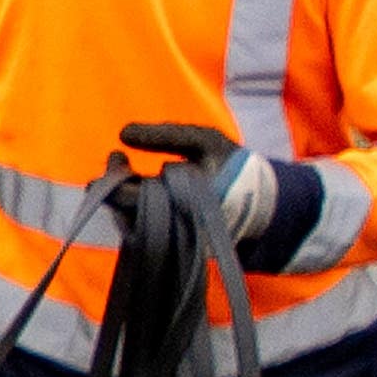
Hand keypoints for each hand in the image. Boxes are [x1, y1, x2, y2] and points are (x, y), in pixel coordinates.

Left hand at [120, 121, 276, 245]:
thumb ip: (166, 136)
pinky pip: (142, 228)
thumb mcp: (204, 142)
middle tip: (118, 161)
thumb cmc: (232, 168)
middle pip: (124, 212)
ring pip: (129, 222)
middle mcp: (169, 226)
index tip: (116, 155)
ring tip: (129, 173)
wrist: (261, 207)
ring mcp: (169, 238)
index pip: (129, 197)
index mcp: (177, 201)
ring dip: (122, 198)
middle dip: (114, 186)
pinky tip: (141, 189)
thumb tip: (123, 133)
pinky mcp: (171, 243)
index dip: (114, 177)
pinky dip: (134, 209)